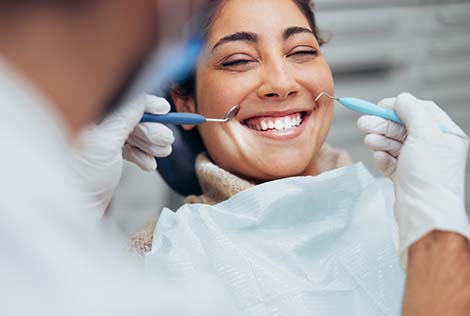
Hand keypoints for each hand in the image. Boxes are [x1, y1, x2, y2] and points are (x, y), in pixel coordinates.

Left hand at [72, 95, 173, 214]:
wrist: (76, 209)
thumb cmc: (81, 179)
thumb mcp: (105, 142)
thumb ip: (124, 116)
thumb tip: (142, 98)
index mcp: (87, 115)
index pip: (122, 101)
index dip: (145, 104)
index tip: (164, 109)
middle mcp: (93, 125)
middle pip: (132, 118)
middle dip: (152, 130)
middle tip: (165, 140)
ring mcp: (101, 141)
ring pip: (134, 134)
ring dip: (151, 144)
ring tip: (161, 153)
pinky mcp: (107, 157)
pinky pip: (130, 149)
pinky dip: (142, 155)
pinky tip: (148, 164)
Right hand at [357, 93, 469, 254]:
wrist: (423, 213)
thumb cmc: (430, 176)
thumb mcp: (424, 134)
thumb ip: (412, 111)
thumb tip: (402, 99)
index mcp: (445, 135)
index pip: (421, 111)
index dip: (399, 107)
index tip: (379, 106)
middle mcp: (433, 148)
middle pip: (403, 127)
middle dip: (383, 125)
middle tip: (363, 123)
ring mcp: (418, 163)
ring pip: (394, 144)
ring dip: (380, 140)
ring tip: (369, 140)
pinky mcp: (405, 176)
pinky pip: (390, 160)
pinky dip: (383, 158)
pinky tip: (379, 158)